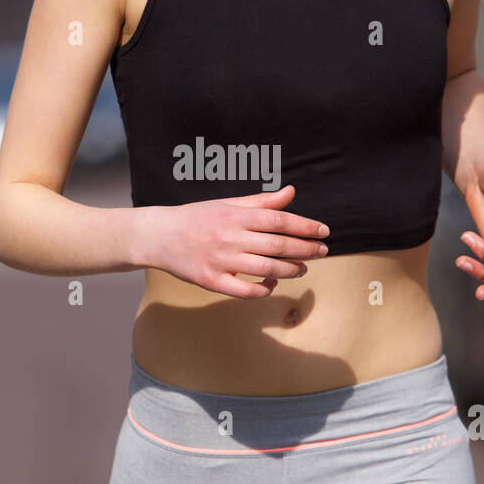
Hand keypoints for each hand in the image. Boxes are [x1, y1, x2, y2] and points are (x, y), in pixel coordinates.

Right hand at [136, 184, 330, 298]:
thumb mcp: (228, 204)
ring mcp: (221, 261)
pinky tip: (272, 283)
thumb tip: (291, 192)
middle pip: (277, 246)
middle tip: (323, 251)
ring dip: (290, 270)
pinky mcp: (211, 281)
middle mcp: (230, 237)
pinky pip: (244, 291)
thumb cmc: (198, 217)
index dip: (305, 226)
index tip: (324, 231)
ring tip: (303, 268)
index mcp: (236, 216)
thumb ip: (262, 201)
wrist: (159, 235)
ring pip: (265, 269)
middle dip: (306, 249)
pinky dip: (263, 289)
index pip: (279, 220)